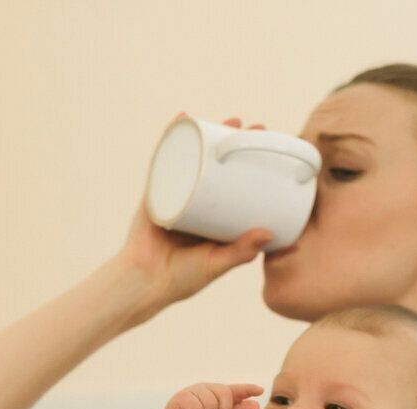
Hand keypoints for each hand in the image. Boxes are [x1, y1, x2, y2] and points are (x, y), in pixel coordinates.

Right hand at [112, 114, 275, 316]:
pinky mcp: (156, 190)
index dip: (255, 168)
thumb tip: (270, 233)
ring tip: (230, 120)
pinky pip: (164, 159)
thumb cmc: (180, 279)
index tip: (275, 153)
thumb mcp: (216, 264)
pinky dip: (172, 137)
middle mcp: (197, 203)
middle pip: (219, 166)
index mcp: (214, 220)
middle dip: (237, 146)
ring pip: (197, 159)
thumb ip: (241, 251)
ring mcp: (176, 193)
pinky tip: (183, 118)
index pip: (239, 187)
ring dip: (212, 135)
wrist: (141, 282)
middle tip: (256, 128)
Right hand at [160, 382, 261, 408]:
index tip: (260, 390)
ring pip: (210, 403)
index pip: (234, 389)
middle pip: (224, 395)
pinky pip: (196, 408)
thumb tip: (256, 404)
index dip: (247, 388)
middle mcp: (206, 388)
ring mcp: (192, 390)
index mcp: (217, 393)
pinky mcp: (180, 397)